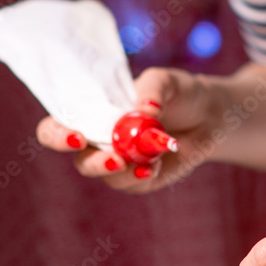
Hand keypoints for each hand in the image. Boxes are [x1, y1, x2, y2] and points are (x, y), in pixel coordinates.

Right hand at [36, 68, 221, 193]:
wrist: (208, 116)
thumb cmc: (177, 93)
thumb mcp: (166, 80)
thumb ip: (152, 88)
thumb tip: (144, 110)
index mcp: (93, 112)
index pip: (57, 126)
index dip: (57, 136)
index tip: (78, 137)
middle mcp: (99, 139)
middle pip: (78, 159)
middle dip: (93, 164)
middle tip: (116, 160)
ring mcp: (117, 161)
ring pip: (104, 176)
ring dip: (124, 172)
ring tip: (150, 159)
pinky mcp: (138, 178)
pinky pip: (131, 185)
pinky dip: (142, 176)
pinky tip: (157, 164)